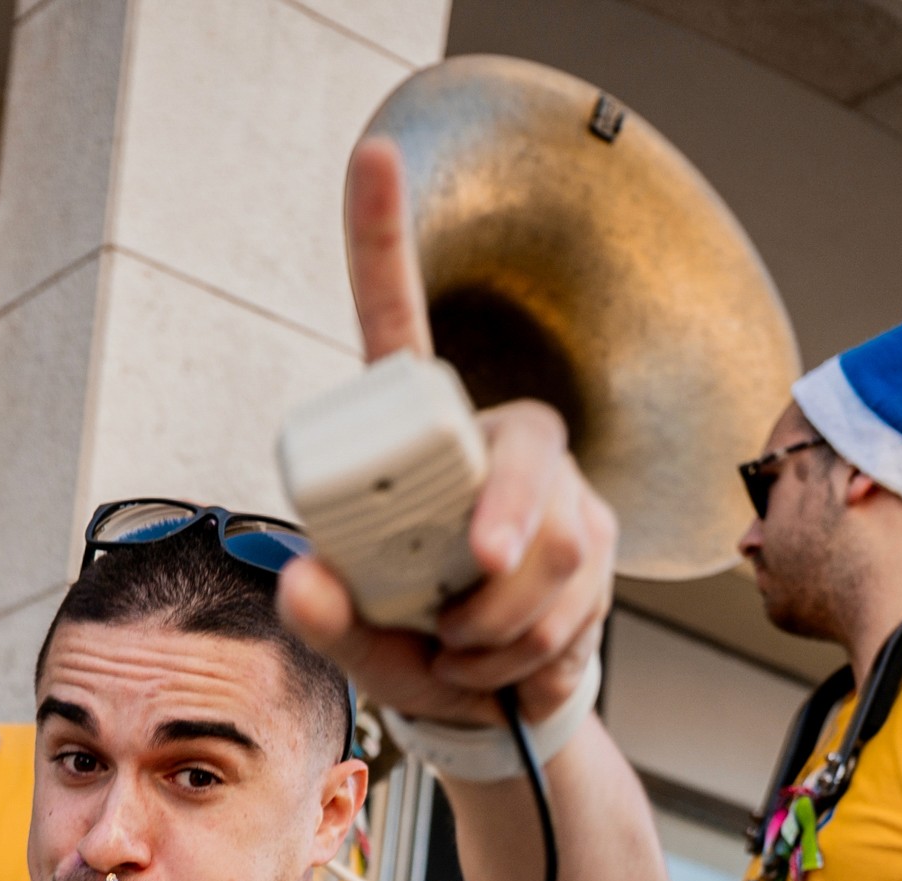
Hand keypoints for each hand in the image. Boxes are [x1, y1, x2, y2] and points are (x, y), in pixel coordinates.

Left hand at [275, 139, 617, 733]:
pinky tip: (500, 658)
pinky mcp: (598, 542)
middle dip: (507, 521)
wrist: (489, 705)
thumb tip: (302, 581)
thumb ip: (321, 614)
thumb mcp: (352, 638)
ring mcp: (556, 492)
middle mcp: (492, 444)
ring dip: (503, 614)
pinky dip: (530, 645)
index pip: (399, 320)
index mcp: (417, 435)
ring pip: (560, 539)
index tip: (372, 154)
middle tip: (473, 573)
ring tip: (459, 645)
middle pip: (524, 452)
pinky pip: (578, 593)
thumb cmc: (410, 643)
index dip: (383, 238)